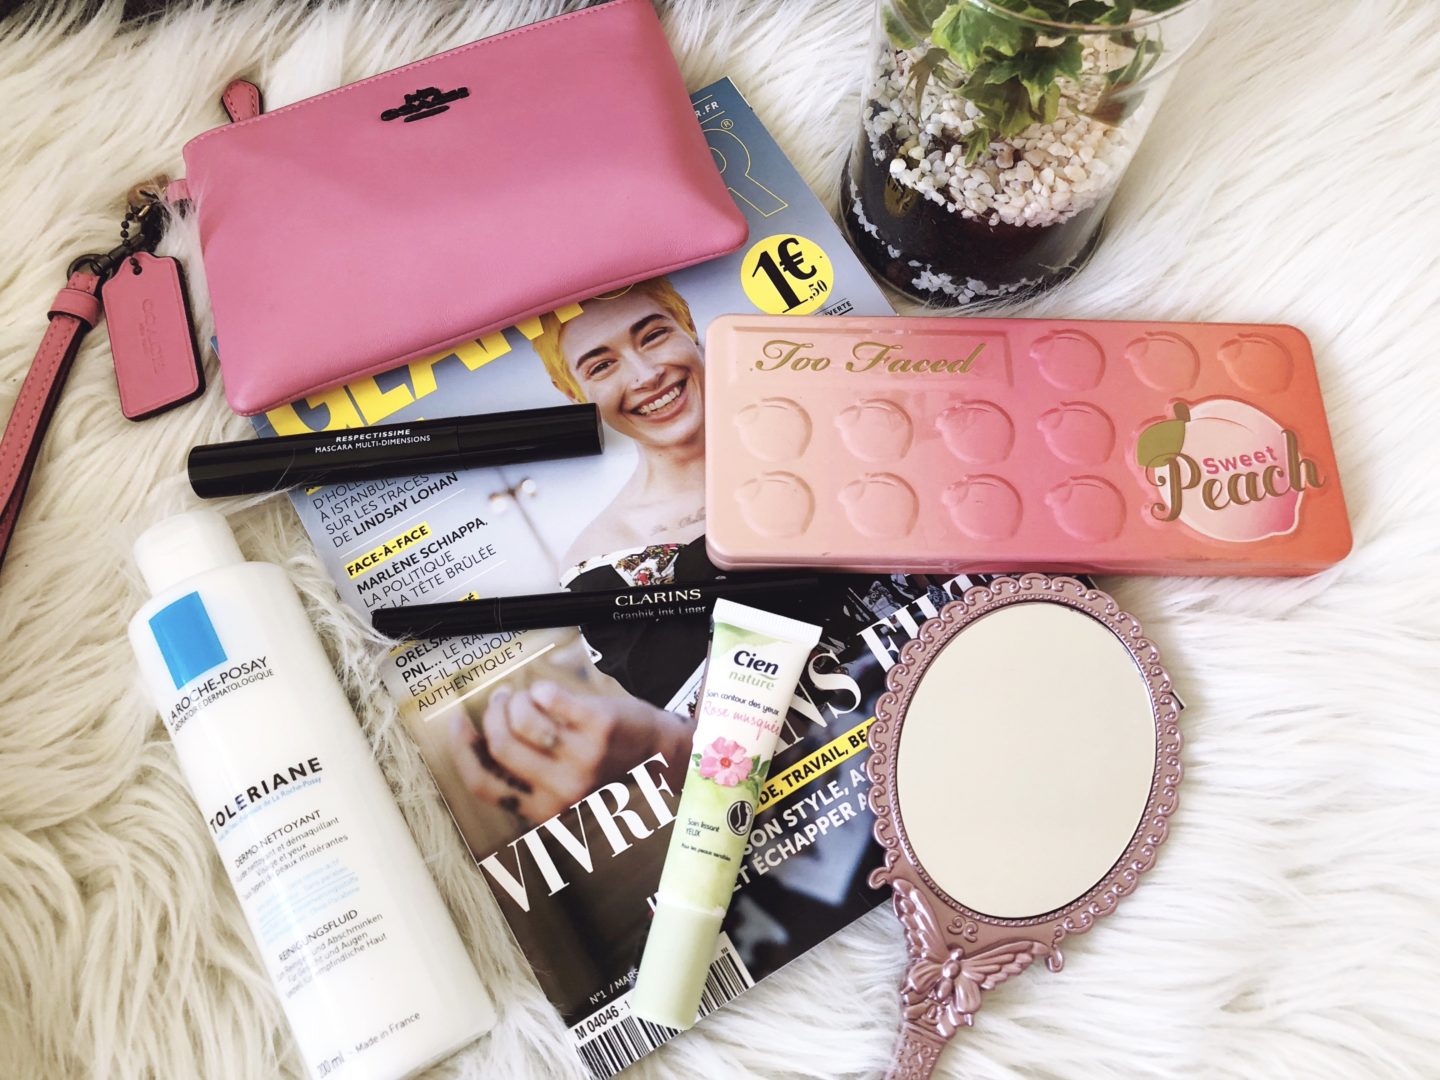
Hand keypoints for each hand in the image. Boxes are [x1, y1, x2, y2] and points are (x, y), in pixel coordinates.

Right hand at [448, 681, 691, 821]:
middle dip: (494, 713)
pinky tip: (551, 692)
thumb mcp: (559, 784)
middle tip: (503, 698)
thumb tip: (475, 741)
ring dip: (517, 699)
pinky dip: (542, 689)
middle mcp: (562, 791)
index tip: (457, 722)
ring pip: (520, 719)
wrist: (657, 752)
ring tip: (529, 695)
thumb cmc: (602, 764)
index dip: (461, 751)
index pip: (483, 785)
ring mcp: (582, 759)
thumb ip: (522, 773)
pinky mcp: (598, 728)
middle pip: (499, 744)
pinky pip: (548, 698)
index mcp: (544, 810)